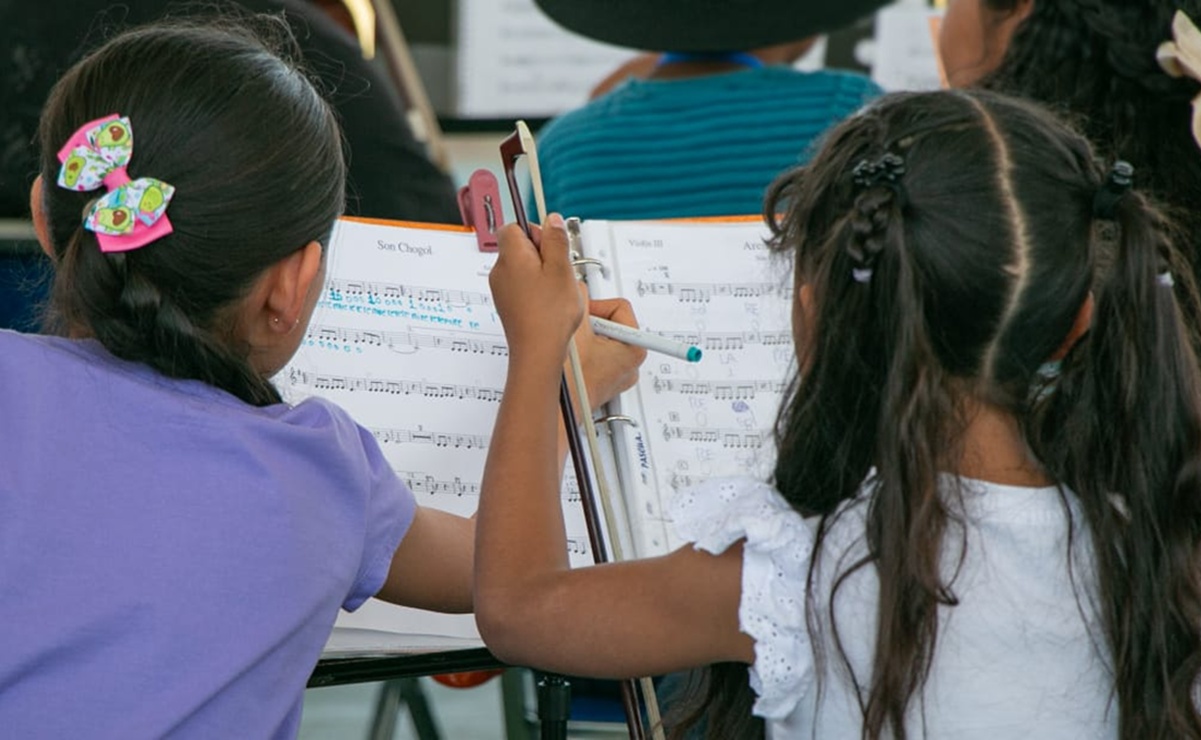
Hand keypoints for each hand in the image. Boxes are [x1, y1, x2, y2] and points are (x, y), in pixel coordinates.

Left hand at [490, 215, 583, 363]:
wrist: (537, 351)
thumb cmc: (549, 315)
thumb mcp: (561, 269)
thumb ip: (556, 240)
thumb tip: (552, 220)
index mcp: (511, 256)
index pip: (513, 226)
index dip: (535, 230)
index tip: (551, 243)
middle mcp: (501, 271)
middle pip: (519, 246)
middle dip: (541, 252)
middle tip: (558, 268)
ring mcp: (502, 288)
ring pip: (522, 266)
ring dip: (541, 271)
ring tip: (556, 289)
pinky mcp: (507, 303)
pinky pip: (521, 285)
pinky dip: (536, 288)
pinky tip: (549, 301)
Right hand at [572, 290, 645, 409]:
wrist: (556, 409)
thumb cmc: (570, 380)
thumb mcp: (575, 325)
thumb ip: (580, 298)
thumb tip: (579, 287)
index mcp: (635, 347)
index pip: (619, 307)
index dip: (595, 306)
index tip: (581, 314)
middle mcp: (632, 363)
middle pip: (611, 323)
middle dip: (589, 324)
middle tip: (574, 334)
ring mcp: (618, 375)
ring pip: (601, 340)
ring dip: (585, 339)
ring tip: (572, 350)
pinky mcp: (605, 383)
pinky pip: (597, 356)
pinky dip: (584, 354)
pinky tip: (572, 361)